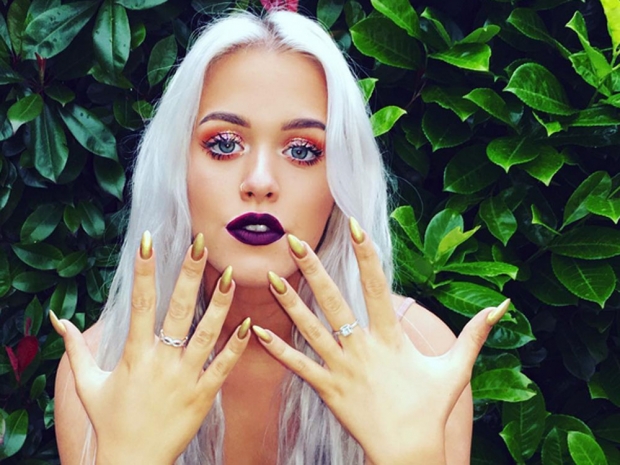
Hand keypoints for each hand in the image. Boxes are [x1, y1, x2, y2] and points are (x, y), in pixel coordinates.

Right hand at [50, 232, 249, 464]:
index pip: (140, 303)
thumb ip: (75, 349)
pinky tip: (250, 325)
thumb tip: (58, 319)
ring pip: (206, 335)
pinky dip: (236, 347)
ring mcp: (185, 379)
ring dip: (220, 305)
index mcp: (134, 355)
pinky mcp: (203, 396)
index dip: (145, 270)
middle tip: (201, 244)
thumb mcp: (87, 384)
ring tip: (230, 276)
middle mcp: (161, 362)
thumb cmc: (110, 422)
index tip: (148, 240)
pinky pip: (222, 367)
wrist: (132, 464)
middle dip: (189, 274)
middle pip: (177, 310)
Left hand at [254, 219, 508, 464]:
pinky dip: (279, 350)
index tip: (354, 226)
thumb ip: (475, 334)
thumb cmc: (431, 408)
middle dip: (314, 268)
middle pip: (334, 301)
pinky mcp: (327, 389)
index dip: (366, 254)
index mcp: (391, 337)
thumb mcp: (456, 368)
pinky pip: (299, 367)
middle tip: (294, 241)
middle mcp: (362, 347)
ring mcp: (342, 368)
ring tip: (270, 277)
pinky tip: (258, 333)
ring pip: (310, 329)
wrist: (408, 452)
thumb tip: (502, 306)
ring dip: (289, 303)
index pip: (377, 286)